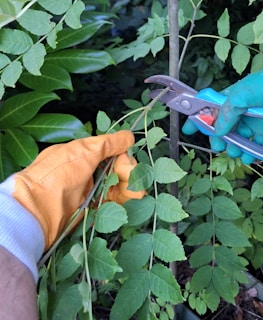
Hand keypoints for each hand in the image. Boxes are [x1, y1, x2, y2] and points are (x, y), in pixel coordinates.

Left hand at [3, 130, 144, 249]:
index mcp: (82, 154)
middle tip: (132, 176)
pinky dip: (125, 199)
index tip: (128, 158)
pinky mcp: (92, 209)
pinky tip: (137, 197)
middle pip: (116, 168)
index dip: (122, 154)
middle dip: (128, 171)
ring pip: (117, 185)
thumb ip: (109, 143)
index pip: (110, 151)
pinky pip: (113, 202)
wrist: (39, 209)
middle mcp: (86, 171)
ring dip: (130, 186)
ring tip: (140, 191)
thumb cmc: (58, 173)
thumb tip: (128, 136)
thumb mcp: (84, 150)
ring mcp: (89, 190)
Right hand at [183, 67, 262, 162]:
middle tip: (218, 147)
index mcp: (231, 97)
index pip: (209, 108)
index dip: (198, 119)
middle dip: (217, 138)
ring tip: (235, 152)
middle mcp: (241, 110)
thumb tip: (217, 131)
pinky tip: (249, 157)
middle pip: (222, 128)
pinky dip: (251, 153)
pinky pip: (256, 145)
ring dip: (233, 148)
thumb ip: (227, 113)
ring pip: (237, 139)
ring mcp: (254, 120)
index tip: (188, 130)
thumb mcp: (244, 94)